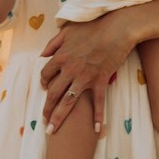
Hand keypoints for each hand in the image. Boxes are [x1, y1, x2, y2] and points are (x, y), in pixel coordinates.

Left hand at [39, 11, 136, 131]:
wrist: (116, 29)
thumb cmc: (92, 27)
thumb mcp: (67, 30)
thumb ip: (52, 43)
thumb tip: (42, 55)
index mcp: (60, 57)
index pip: (45, 75)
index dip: (44, 84)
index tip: (46, 89)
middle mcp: (70, 69)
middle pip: (53, 93)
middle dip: (47, 109)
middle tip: (44, 122)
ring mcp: (85, 77)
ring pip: (68, 101)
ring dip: (59, 117)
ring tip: (53, 131)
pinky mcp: (101, 80)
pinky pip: (97, 102)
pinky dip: (97, 116)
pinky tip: (96, 129)